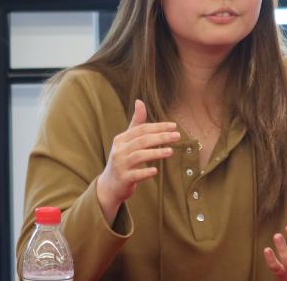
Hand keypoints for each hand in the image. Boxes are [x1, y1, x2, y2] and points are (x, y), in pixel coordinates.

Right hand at [96, 99, 179, 224]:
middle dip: (160, 137)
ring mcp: (120, 165)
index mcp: (121, 139)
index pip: (141, 129)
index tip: (174, 126)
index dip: (158, 127)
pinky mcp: (123, 179)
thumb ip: (136, 123)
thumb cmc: (122, 160)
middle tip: (177, 136)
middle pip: (141, 140)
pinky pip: (135, 175)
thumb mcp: (126, 141)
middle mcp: (119, 150)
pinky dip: (145, 172)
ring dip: (156, 153)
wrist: (109, 185)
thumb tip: (139, 101)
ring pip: (139, 156)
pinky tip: (156, 170)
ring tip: (171, 151)